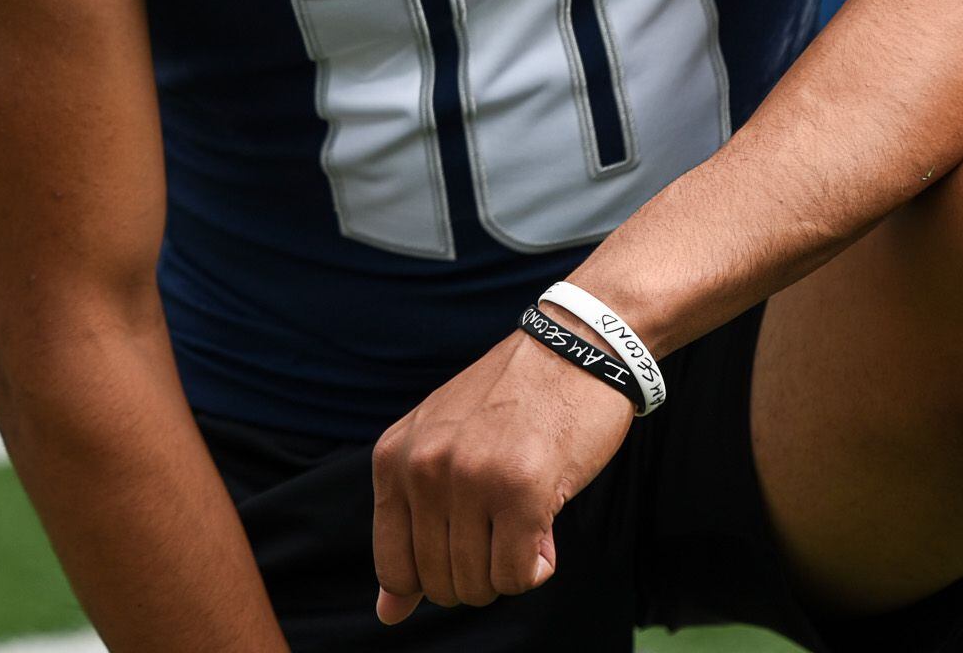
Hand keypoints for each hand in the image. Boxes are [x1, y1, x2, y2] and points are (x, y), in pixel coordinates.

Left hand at [369, 326, 634, 622]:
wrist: (576, 346)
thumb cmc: (511, 406)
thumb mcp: (441, 450)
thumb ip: (410, 528)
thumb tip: (385, 615)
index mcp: (393, 458)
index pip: (394, 566)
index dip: (434, 578)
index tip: (469, 547)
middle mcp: (422, 467)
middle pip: (438, 583)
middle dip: (478, 575)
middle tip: (505, 531)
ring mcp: (470, 478)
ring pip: (479, 584)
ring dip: (510, 570)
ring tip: (526, 520)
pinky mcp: (521, 490)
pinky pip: (518, 575)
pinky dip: (537, 567)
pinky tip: (547, 527)